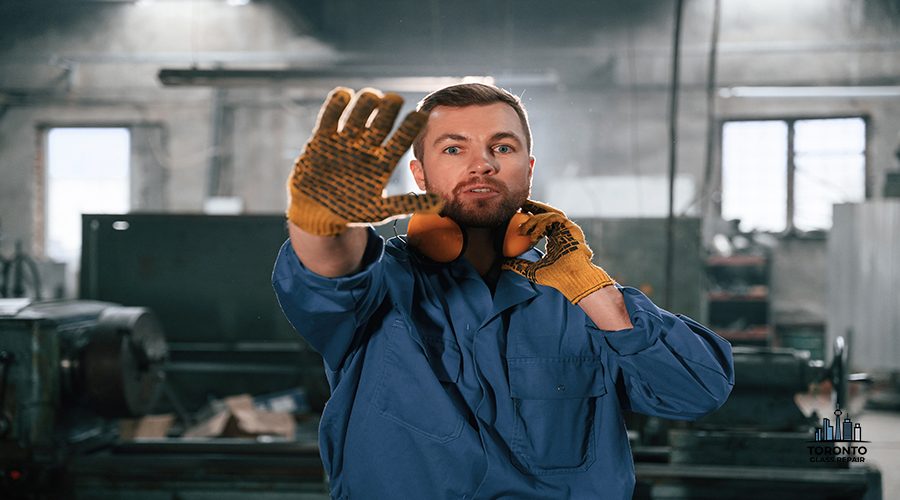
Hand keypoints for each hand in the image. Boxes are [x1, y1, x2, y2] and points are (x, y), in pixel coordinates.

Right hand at [287, 87, 442, 235]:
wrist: (317, 212)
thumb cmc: (350, 211)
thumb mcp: (380, 210)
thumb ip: (407, 205)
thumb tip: (439, 204)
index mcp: (381, 162)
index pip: (399, 141)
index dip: (409, 129)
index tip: (420, 115)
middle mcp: (366, 148)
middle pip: (380, 124)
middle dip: (387, 112)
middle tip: (395, 100)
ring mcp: (344, 141)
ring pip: (358, 117)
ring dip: (365, 106)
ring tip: (372, 96)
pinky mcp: (322, 139)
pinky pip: (330, 118)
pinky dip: (335, 106)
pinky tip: (344, 94)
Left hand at [502, 199, 614, 303]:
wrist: (571, 278)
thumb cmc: (555, 277)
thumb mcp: (532, 270)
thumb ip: (519, 265)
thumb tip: (503, 264)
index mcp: (556, 239)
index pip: (543, 224)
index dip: (531, 218)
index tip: (517, 216)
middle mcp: (562, 232)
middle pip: (548, 213)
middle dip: (534, 207)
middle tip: (520, 205)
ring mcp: (567, 229)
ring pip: (550, 214)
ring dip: (534, 219)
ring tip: (522, 229)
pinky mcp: (571, 228)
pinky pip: (554, 218)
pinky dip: (542, 224)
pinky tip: (533, 235)